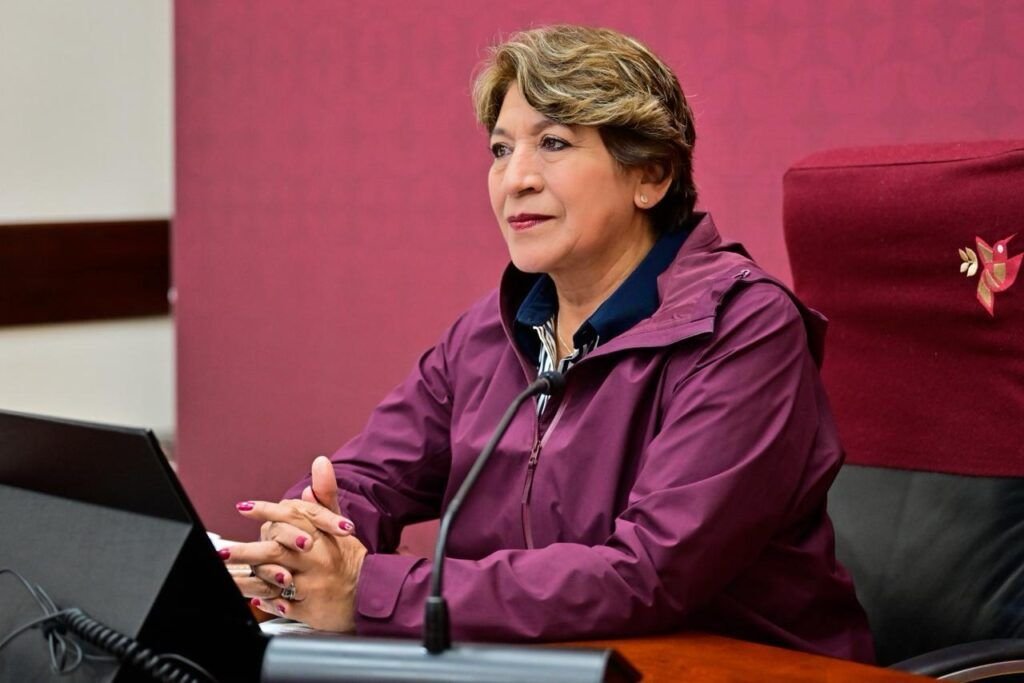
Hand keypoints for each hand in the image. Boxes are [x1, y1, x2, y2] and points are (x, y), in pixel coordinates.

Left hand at [226, 497, 366, 630]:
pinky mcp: (311, 609)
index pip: (292, 517)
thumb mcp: (338, 524)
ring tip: (228, 579)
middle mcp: (316, 559)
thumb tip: (319, 462)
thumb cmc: (348, 556)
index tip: (243, 507)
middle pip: (276, 551)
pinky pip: (284, 605)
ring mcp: (312, 585)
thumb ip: (325, 495)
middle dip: (246, 552)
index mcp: (321, 536)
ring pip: (274, 580)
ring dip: (248, 581)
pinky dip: (269, 603)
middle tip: (221, 553)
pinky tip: (254, 599)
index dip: (266, 512)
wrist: (370, 591)